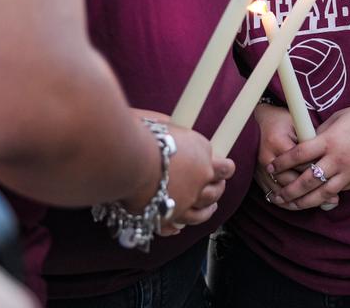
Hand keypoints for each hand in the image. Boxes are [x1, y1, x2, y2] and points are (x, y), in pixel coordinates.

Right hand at [133, 109, 232, 228]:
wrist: (127, 158)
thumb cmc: (142, 135)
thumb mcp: (163, 123)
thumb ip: (172, 131)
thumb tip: (170, 127)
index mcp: (202, 152)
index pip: (223, 165)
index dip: (223, 168)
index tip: (222, 167)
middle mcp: (199, 179)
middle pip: (216, 189)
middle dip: (219, 188)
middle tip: (219, 186)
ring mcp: (185, 200)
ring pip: (203, 210)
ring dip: (209, 209)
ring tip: (211, 207)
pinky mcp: (167, 215)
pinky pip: (178, 224)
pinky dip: (181, 225)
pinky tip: (180, 226)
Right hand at [252, 103, 339, 210]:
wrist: (258, 122)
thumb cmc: (281, 120)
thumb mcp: (297, 123)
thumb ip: (310, 139)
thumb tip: (327, 156)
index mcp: (278, 142)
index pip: (302, 163)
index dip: (319, 171)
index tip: (336, 178)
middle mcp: (267, 158)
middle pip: (292, 181)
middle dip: (313, 190)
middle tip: (333, 198)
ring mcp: (260, 169)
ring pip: (283, 191)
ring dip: (301, 200)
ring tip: (320, 204)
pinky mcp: (257, 176)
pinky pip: (272, 193)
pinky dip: (286, 202)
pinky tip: (300, 205)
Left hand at [268, 103, 349, 209]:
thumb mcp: (339, 118)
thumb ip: (320, 134)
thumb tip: (305, 145)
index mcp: (329, 140)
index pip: (298, 155)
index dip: (281, 163)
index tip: (271, 167)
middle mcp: (337, 159)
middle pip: (306, 181)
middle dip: (287, 191)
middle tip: (275, 196)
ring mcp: (349, 173)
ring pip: (321, 194)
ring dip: (302, 202)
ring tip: (289, 205)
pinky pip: (338, 192)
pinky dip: (324, 198)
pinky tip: (314, 202)